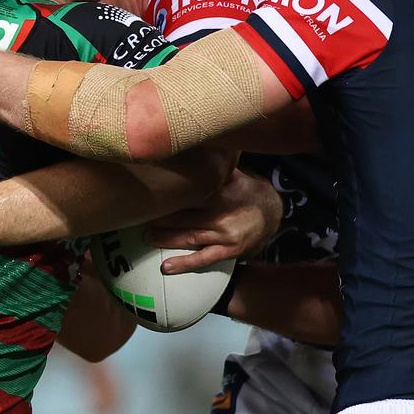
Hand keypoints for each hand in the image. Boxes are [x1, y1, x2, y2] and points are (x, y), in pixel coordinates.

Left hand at [145, 169, 280, 273]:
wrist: (274, 214)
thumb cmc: (248, 190)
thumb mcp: (237, 174)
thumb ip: (217, 167)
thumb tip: (198, 146)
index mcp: (220, 192)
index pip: (188, 193)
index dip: (167, 194)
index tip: (148, 192)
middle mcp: (221, 214)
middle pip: (183, 216)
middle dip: (160, 216)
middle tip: (138, 215)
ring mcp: (224, 235)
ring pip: (188, 237)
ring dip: (165, 237)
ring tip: (145, 236)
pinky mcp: (228, 252)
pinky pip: (203, 259)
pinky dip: (184, 264)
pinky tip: (165, 267)